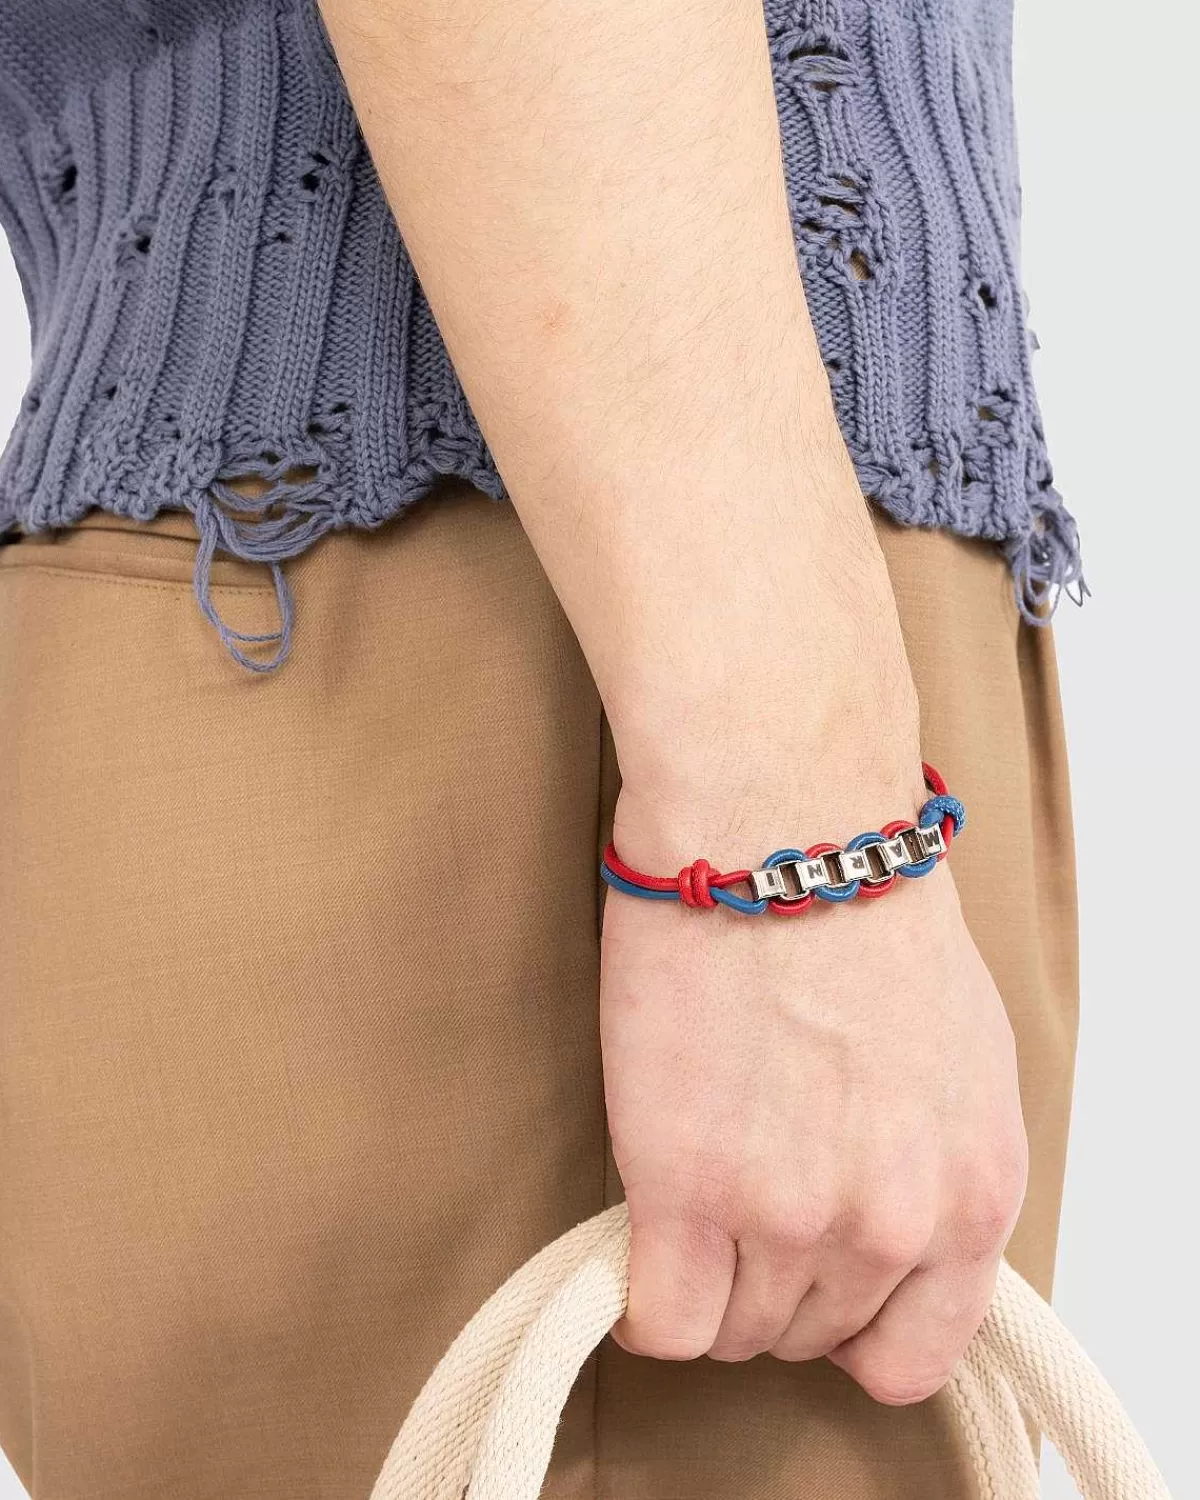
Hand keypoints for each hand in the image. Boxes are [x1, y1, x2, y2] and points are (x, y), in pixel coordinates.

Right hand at [600, 781, 1027, 1403]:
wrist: (782, 824)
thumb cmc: (862, 904)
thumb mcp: (962, 1054)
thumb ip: (937, 1160)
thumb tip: (888, 1207)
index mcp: (971, 1191)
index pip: (913, 1352)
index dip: (852, 1328)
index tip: (813, 1289)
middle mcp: (890, 1222)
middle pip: (808, 1335)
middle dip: (771, 1286)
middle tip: (736, 1213)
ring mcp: (787, 1214)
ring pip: (730, 1332)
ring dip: (705, 1282)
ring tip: (687, 1209)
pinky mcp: (683, 1186)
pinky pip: (659, 1319)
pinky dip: (640, 1301)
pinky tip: (638, 1246)